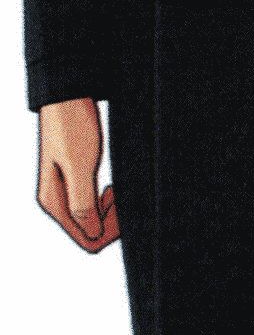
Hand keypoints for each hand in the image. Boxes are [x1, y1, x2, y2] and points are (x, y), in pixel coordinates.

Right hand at [37, 97, 119, 252]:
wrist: (69, 94)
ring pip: (93, 221)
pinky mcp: (74, 182)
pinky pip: (93, 207)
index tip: (118, 205)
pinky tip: (112, 189)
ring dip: (110, 212)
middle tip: (119, 195)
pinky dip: (107, 203)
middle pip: (91, 233)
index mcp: (53, 202)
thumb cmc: (72, 124)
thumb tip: (92, 236)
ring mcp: (65, 193)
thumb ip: (83, 205)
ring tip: (115, 190)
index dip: (109, 231)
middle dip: (111, 222)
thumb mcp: (80, 166)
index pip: (87, 240)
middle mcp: (56, 202)